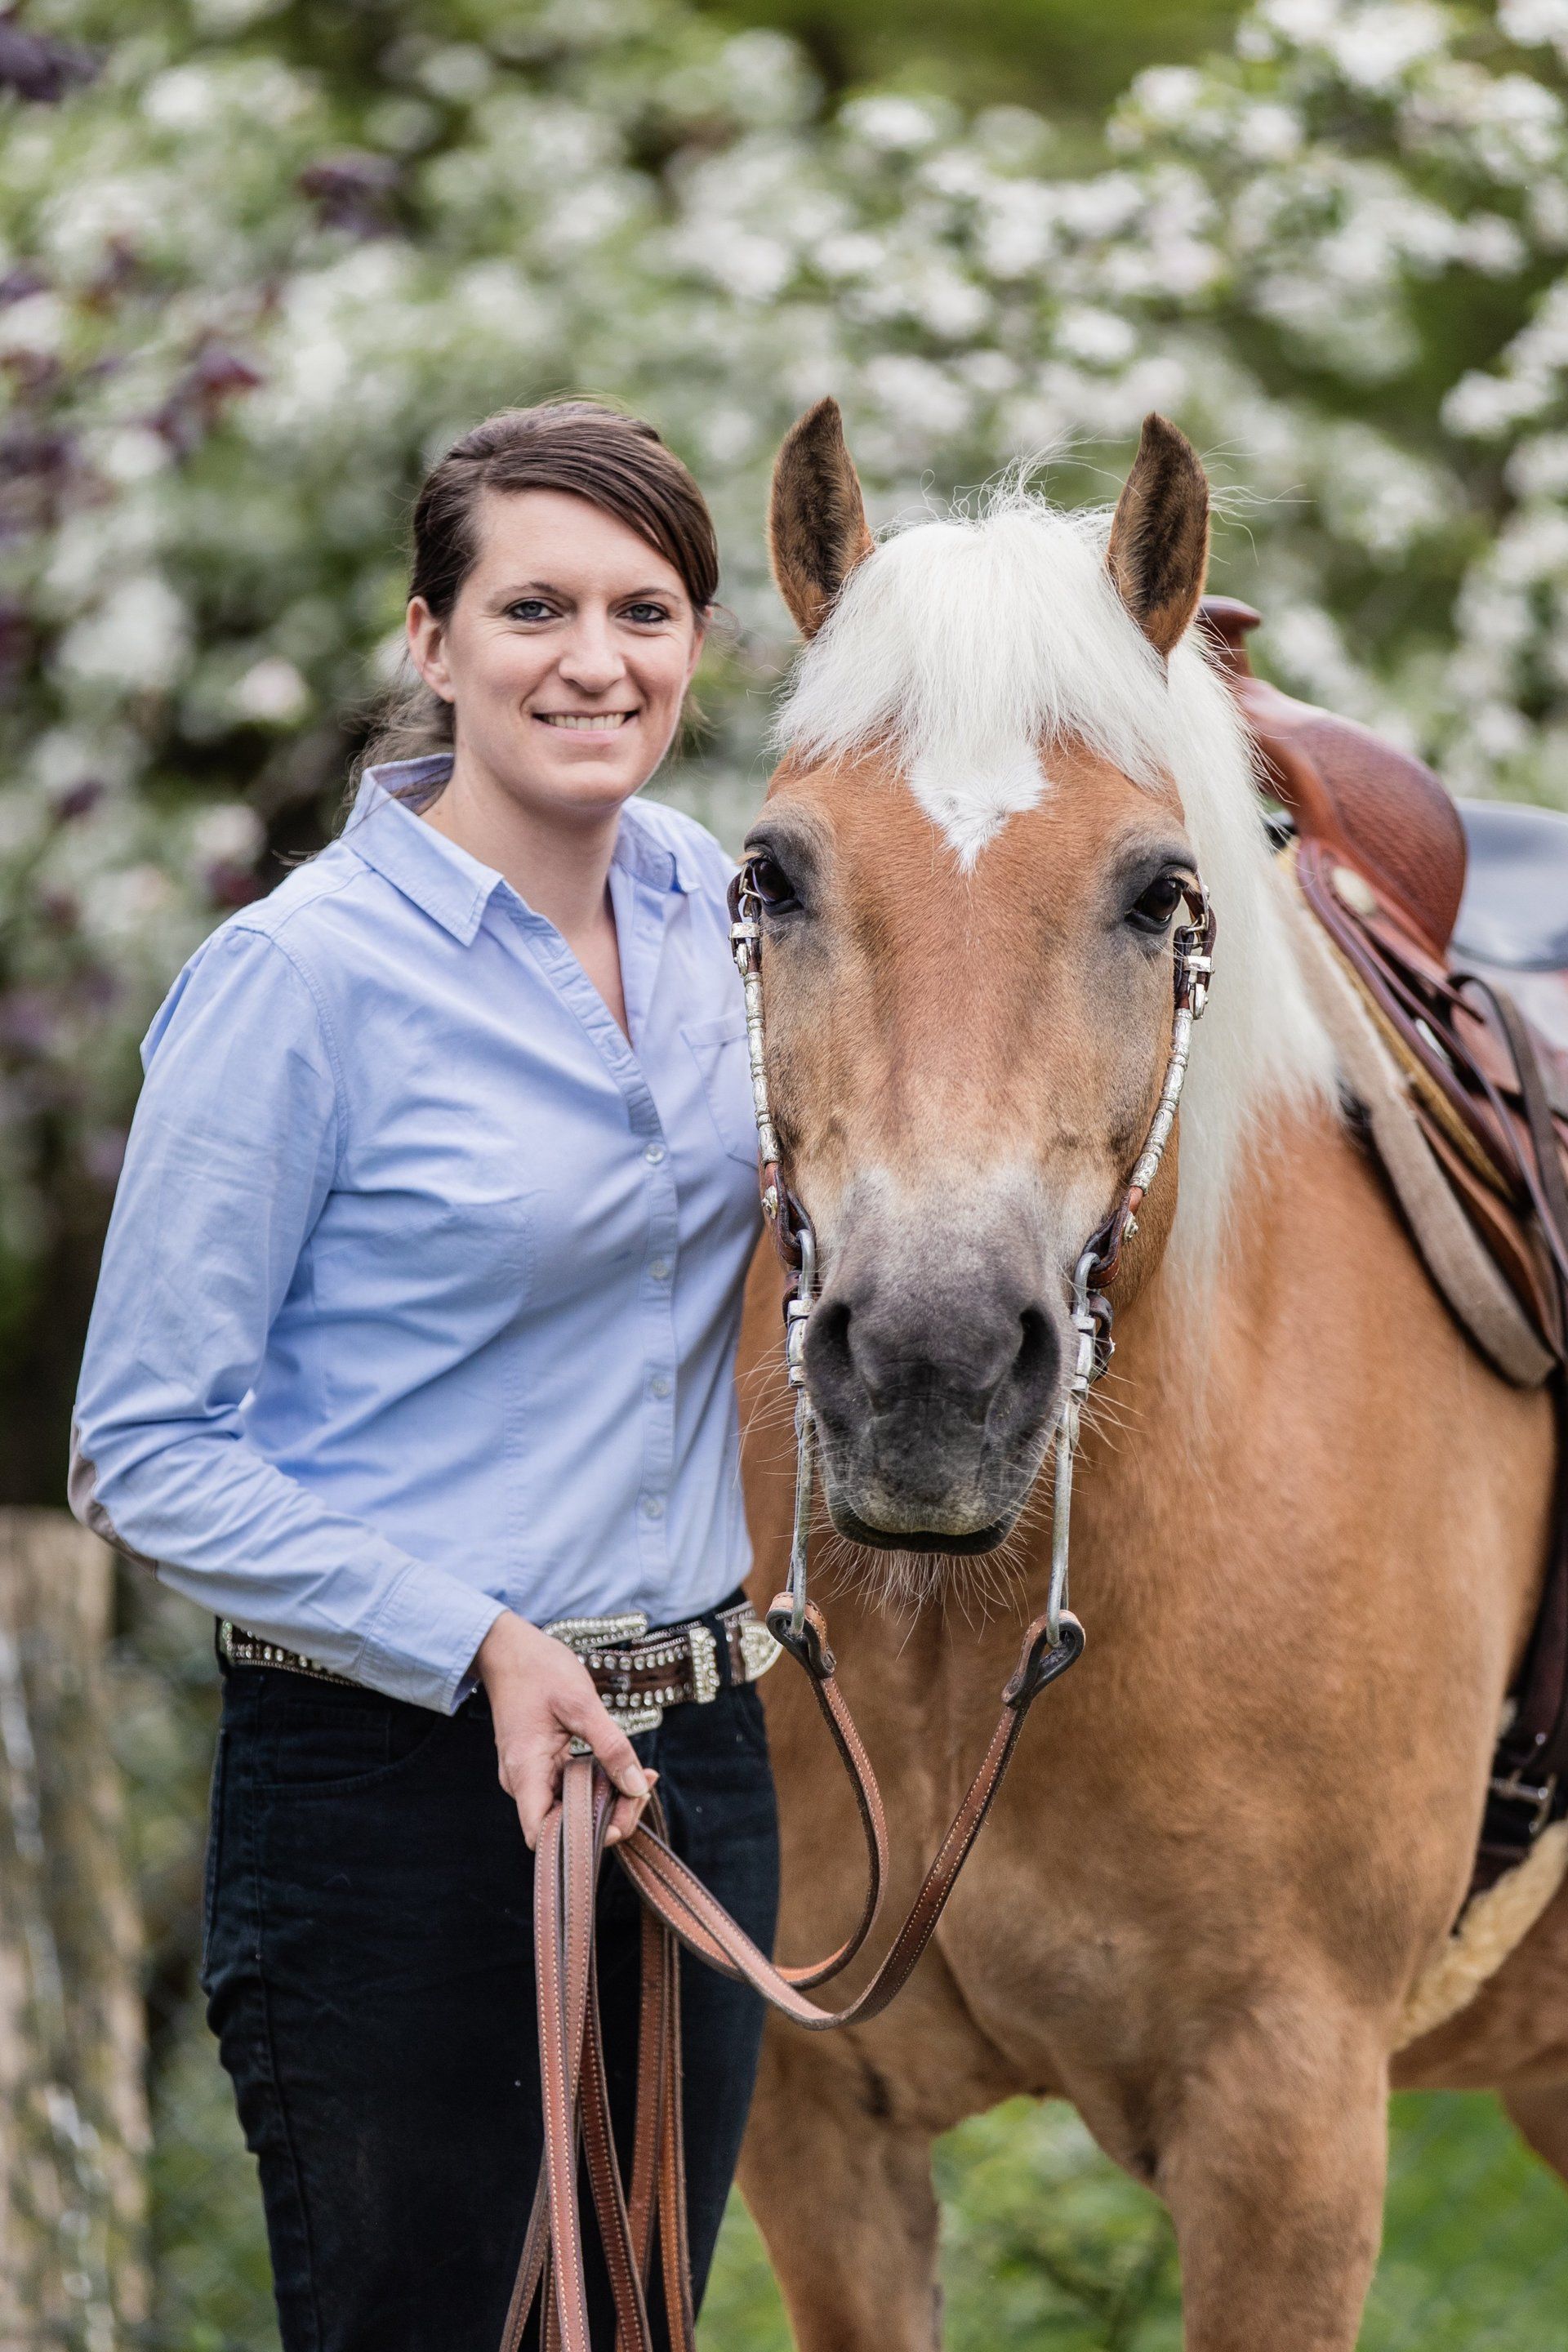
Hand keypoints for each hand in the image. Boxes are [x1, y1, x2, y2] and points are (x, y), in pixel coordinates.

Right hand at [474, 1610, 654, 1849]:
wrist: (509, 1649)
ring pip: (570, 1808)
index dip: (578, 1841)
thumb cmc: (539, 1670)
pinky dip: (598, 1784)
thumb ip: (611, 1746)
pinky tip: (625, 1771)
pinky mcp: (540, 1766)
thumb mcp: (582, 1703)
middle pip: (563, 1826)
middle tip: (642, 1790)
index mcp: (525, 1770)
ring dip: (607, 1800)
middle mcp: (522, 1782)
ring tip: (641, 1779)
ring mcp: (530, 1775)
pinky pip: (569, 1788)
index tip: (616, 1821)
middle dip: (607, 1817)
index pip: (541, 1835)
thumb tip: (636, 1785)